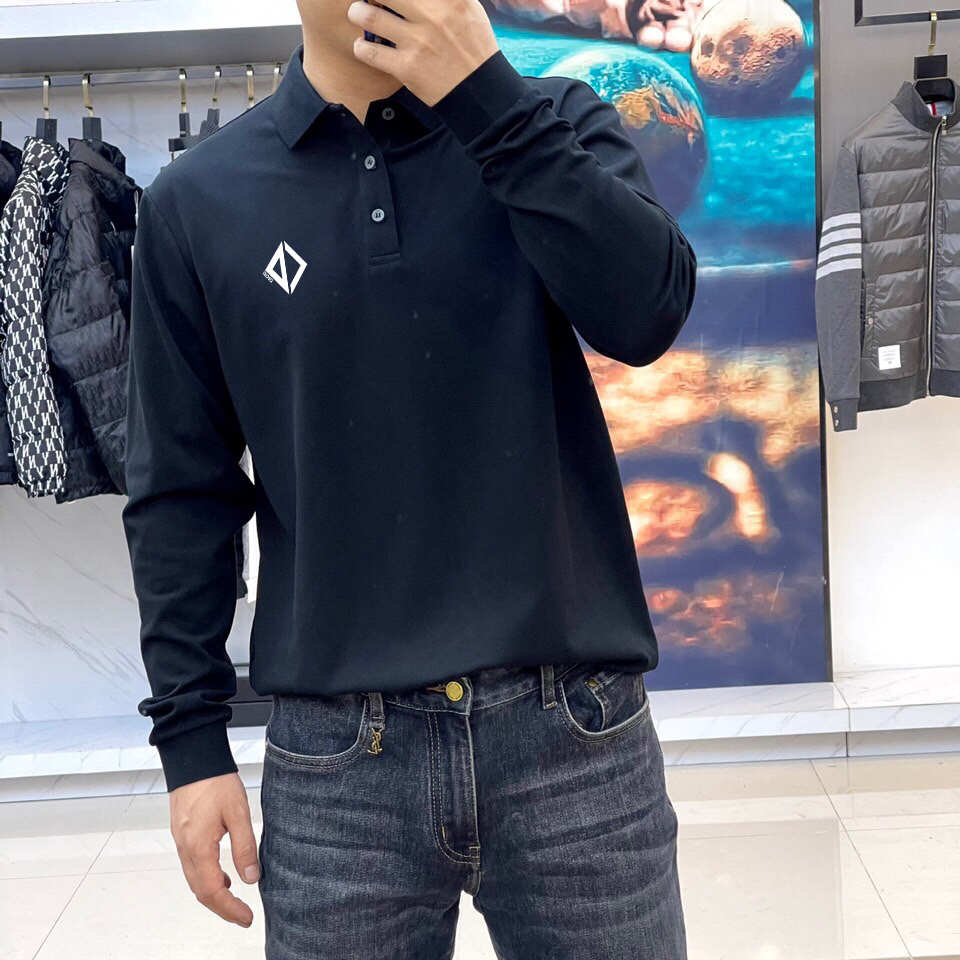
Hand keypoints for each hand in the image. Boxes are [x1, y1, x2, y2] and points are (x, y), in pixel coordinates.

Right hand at [169, 772, 258, 926]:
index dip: (230, 909)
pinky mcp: (182, 834)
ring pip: (194, 881)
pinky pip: (192, 866)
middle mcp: (185, 849)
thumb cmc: (215, 781)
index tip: (247, 918)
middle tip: (243, 916)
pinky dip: (207, 878)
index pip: (213, 891)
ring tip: (236, 901)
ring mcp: (181, 842)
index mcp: (199, 847)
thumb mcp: (238, 812)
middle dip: (222, 908)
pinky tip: (224, 875)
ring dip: (214, 895)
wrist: (194, 758)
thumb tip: (252, 878)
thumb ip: (245, 847)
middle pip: (201, 892)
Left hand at [346, 0, 499, 105]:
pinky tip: (363, 46)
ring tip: (358, 13)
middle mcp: (432, 16)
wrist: (478, 91)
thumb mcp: (468, 7)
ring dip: (358, 13)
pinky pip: (370, 52)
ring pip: (370, 16)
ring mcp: (418, 42)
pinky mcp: (407, 68)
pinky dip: (361, 47)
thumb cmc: (472, 47)